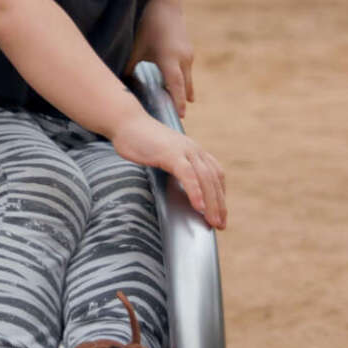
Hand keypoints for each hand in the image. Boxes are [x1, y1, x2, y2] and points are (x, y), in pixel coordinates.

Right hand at [111, 109, 227, 230]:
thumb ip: (174, 166)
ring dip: (211, 202)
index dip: (220, 194)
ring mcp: (183, 150)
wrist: (126, 122)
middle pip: (213, 180)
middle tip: (220, 225)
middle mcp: (193, 150)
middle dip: (218, 204)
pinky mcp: (171, 154)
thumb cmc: (141, 141)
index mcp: (193, 150)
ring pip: (204, 179)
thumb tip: (178, 186)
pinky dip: (195, 191)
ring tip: (213, 221)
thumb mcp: (164, 154)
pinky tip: (198, 206)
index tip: (220, 213)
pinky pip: (188, 175)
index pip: (215, 174)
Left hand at [132, 0, 195, 112]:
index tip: (180, 116)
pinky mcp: (188, 52)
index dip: (178, 101)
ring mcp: (188, 55)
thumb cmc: (147, 26)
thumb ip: (129, 66)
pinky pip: (186, 72)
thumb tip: (119, 84)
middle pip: (185, 86)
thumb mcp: (136, 47)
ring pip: (187, 80)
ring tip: (178, 108)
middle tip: (177, 120)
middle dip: (181, 102)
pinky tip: (176, 90)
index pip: (176, 85)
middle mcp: (183, 58)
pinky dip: (182, 82)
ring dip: (183, 93)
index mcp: (169, 58)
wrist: (164, 5)